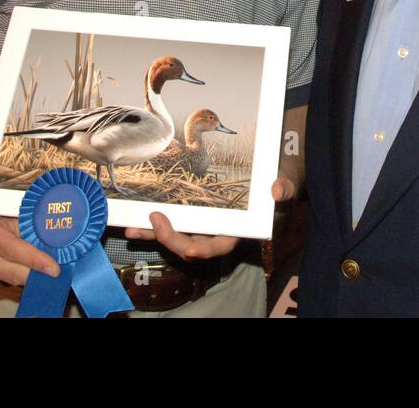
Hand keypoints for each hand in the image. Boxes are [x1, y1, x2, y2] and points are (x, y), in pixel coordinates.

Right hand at [0, 211, 60, 285]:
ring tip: (50, 269)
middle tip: (60, 274)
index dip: (35, 260)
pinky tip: (31, 266)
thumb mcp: (15, 208)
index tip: (55, 269)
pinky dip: (23, 276)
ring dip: (32, 277)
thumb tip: (61, 226)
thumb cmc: (0, 208)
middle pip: (12, 272)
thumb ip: (33, 218)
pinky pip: (8, 282)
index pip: (11, 249)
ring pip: (11, 281)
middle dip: (38, 274)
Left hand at [123, 178, 296, 258]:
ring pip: (178, 235)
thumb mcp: (286, 180)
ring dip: (154, 235)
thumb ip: (285, 187)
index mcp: (240, 230)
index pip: (220, 246)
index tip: (190, 248)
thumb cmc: (279, 177)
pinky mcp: (195, 212)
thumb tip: (277, 190)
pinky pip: (174, 221)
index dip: (204, 249)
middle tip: (155, 222)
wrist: (272, 169)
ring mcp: (205, 223)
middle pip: (192, 245)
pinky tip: (137, 217)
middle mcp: (220, 231)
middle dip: (170, 239)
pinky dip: (155, 222)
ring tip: (132, 229)